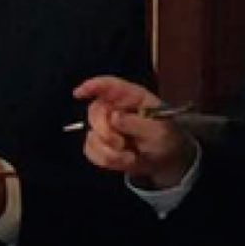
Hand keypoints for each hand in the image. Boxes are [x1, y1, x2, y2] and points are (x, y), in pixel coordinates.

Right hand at [73, 76, 193, 188]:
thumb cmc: (165, 138)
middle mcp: (114, 108)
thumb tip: (114, 117)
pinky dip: (108, 159)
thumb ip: (136, 123)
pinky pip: (91, 151)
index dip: (91, 86)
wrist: (165, 160)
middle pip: (95, 112)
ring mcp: (105, 126)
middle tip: (122, 144)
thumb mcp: (158, 131)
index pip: (108, 85)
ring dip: (111, 150)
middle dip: (106, 132)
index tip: (78, 94)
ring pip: (92, 136)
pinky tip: (124, 159)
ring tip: (131, 154)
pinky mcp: (99, 144)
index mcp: (131, 97)